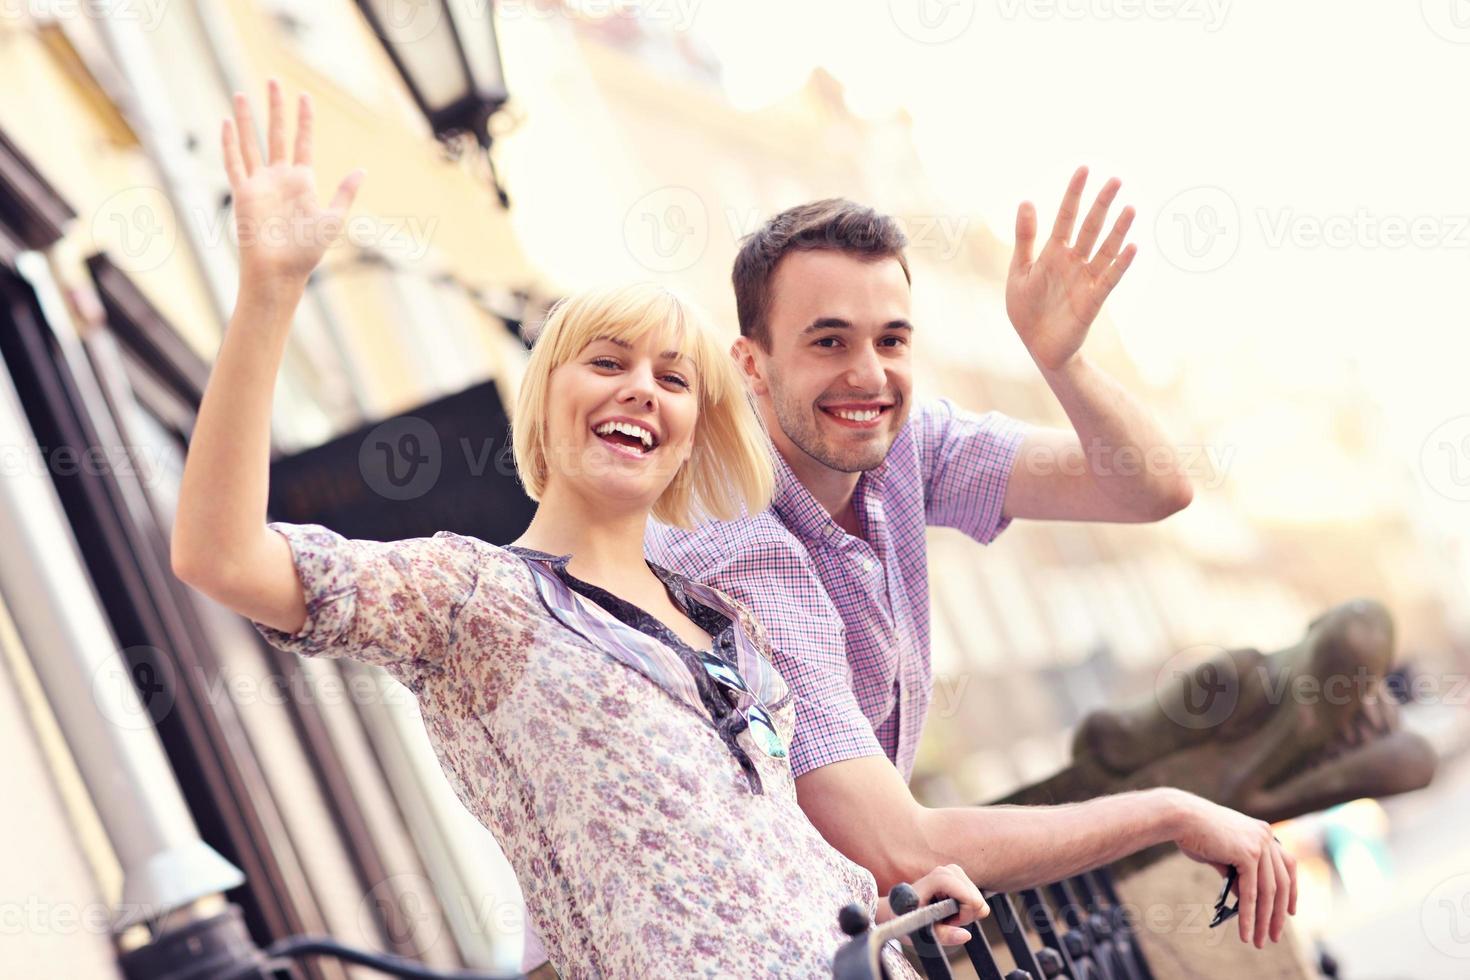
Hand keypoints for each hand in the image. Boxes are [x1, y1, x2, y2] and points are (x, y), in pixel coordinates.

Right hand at [222, 78, 364, 287]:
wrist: (280, 272)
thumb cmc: (307, 251)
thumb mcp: (332, 218)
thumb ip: (344, 193)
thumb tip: (362, 170)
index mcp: (302, 182)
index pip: (303, 142)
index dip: (304, 119)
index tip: (304, 95)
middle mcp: (279, 178)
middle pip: (276, 134)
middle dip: (275, 108)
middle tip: (273, 80)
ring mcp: (259, 184)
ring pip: (251, 143)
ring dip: (247, 119)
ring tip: (243, 93)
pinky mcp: (242, 193)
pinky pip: (234, 163)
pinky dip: (229, 144)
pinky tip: (227, 122)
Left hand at [878, 864, 989, 944]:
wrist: (896, 909)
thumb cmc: (904, 919)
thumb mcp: (921, 932)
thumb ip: (944, 935)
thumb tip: (966, 936)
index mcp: (939, 878)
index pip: (970, 899)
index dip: (963, 917)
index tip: (945, 921)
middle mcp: (949, 870)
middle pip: (977, 901)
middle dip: (964, 916)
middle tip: (943, 919)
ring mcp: (954, 872)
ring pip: (979, 901)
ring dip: (964, 913)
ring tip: (943, 914)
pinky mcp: (959, 877)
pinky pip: (976, 899)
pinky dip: (965, 909)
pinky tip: (948, 909)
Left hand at [1005, 165, 1136, 370]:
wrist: (1036, 345)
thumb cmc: (1027, 309)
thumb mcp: (1019, 271)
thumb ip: (1025, 238)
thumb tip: (1026, 201)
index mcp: (1053, 252)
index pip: (1066, 216)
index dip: (1074, 194)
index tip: (1084, 169)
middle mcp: (1073, 262)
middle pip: (1090, 227)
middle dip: (1101, 204)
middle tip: (1116, 179)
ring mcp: (1085, 279)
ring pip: (1105, 249)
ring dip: (1117, 230)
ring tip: (1130, 208)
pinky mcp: (1093, 300)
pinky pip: (1109, 279)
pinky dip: (1120, 264)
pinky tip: (1132, 247)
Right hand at [1168, 790, 1297, 947]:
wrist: (1181, 817)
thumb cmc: (1195, 833)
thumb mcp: (1223, 855)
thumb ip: (1238, 873)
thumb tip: (1246, 898)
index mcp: (1263, 832)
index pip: (1287, 866)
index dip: (1292, 891)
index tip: (1291, 912)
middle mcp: (1266, 836)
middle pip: (1282, 883)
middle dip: (1279, 913)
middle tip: (1275, 935)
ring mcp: (1259, 844)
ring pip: (1269, 892)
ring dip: (1265, 920)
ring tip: (1260, 941)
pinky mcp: (1248, 854)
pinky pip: (1252, 892)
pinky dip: (1249, 916)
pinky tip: (1246, 932)